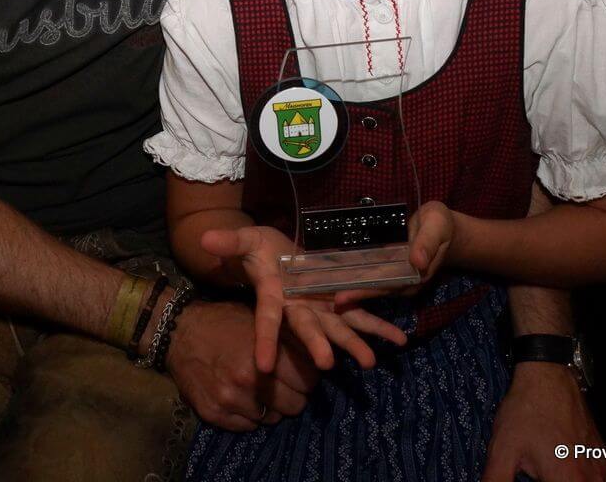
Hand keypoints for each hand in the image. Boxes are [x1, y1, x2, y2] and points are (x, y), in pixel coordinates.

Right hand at [165, 299, 319, 430]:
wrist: (180, 331)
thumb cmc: (224, 320)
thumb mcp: (259, 319)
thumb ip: (288, 337)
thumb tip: (319, 352)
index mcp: (266, 354)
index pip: (309, 380)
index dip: (308, 375)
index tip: (300, 371)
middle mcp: (251, 380)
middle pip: (296, 405)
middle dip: (293, 394)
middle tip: (283, 383)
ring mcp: (232, 400)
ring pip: (273, 419)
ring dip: (272, 406)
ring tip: (260, 388)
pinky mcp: (215, 415)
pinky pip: (249, 427)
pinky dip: (250, 415)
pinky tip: (242, 396)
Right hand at [201, 226, 406, 372]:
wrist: (282, 256)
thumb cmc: (260, 249)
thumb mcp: (246, 240)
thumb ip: (230, 242)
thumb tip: (205, 238)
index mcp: (274, 295)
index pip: (266, 320)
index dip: (264, 341)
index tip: (262, 366)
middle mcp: (298, 308)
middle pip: (306, 329)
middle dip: (316, 346)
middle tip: (327, 364)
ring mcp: (320, 309)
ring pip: (338, 329)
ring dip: (355, 344)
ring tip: (371, 362)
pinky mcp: (339, 303)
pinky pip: (361, 316)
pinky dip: (380, 326)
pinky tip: (400, 339)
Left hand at [334, 201, 452, 303]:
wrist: (443, 226)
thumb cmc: (440, 225)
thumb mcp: (436, 227)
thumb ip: (427, 243)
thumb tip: (417, 262)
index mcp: (415, 276)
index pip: (385, 286)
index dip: (363, 292)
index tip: (341, 298)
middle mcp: (405, 281)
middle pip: (374, 289)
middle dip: (350, 294)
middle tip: (323, 297)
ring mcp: (398, 277)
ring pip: (372, 283)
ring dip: (350, 286)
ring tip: (324, 288)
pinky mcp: (393, 268)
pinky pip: (373, 273)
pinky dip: (357, 274)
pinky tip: (337, 273)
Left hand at [483, 362, 605, 481]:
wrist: (548, 376)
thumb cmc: (526, 410)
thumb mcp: (502, 449)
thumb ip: (496, 479)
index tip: (531, 477)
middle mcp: (590, 480)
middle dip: (551, 480)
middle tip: (538, 472)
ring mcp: (602, 470)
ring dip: (571, 481)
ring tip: (551, 470)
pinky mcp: (605, 459)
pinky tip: (570, 473)